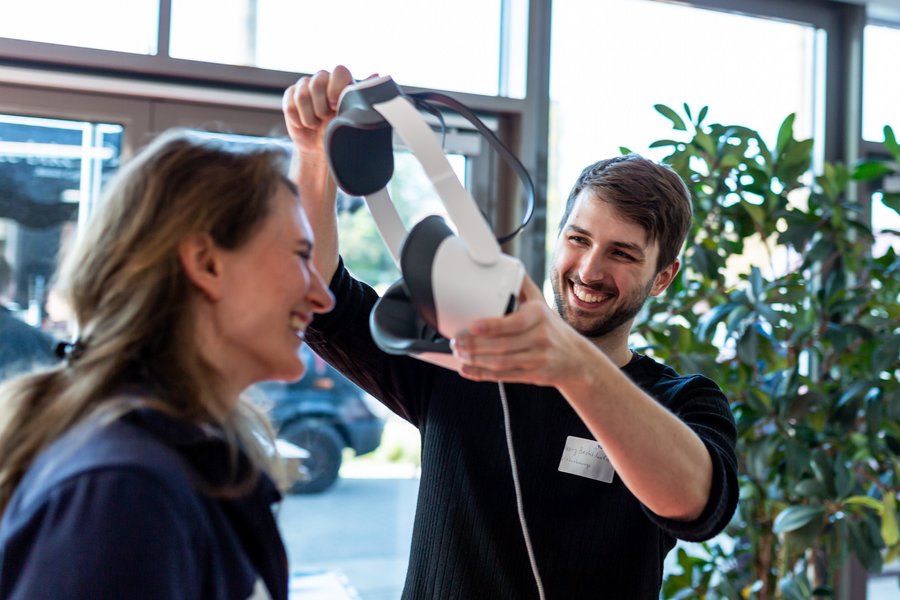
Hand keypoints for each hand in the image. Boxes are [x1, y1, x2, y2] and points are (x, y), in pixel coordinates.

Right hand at [282, 66, 353, 155]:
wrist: (319, 147)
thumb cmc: (338, 130)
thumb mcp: (352, 115)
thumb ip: (362, 94)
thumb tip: (377, 74)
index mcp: (340, 81)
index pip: (339, 71)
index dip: (336, 89)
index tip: (336, 106)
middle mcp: (322, 79)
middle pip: (317, 83)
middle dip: (321, 108)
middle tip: (325, 118)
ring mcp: (304, 86)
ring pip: (302, 96)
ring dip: (310, 117)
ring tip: (315, 124)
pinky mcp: (290, 95)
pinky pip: (290, 106)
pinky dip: (298, 120)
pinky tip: (304, 124)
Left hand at [451, 275, 590, 385]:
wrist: (578, 359)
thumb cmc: (553, 329)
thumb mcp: (542, 304)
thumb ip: (522, 285)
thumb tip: (504, 263)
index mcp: (539, 316)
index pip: (513, 323)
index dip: (491, 326)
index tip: (472, 325)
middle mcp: (539, 338)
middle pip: (502, 345)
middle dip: (474, 345)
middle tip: (456, 341)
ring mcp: (536, 359)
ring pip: (500, 363)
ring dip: (475, 360)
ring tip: (458, 353)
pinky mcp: (532, 376)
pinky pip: (503, 376)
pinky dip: (482, 374)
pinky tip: (467, 369)